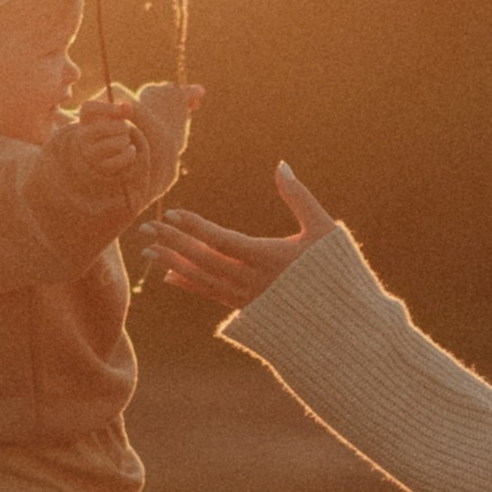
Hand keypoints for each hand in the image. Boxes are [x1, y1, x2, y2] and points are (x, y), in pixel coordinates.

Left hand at [149, 164, 337, 312]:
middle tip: (146, 226)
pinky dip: (190, 284)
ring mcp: (248, 299)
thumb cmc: (339, 273)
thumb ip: (300, 197)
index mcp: (269, 258)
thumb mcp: (325, 230)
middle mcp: (253, 282)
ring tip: (148, 249)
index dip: (195, 227)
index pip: (222, 240)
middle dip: (172, 242)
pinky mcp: (249, 310)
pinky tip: (170, 276)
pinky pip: (212, 296)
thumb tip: (281, 166)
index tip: (173, 212)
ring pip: (203, 280)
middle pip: (203, 260)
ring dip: (173, 263)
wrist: (345, 325)